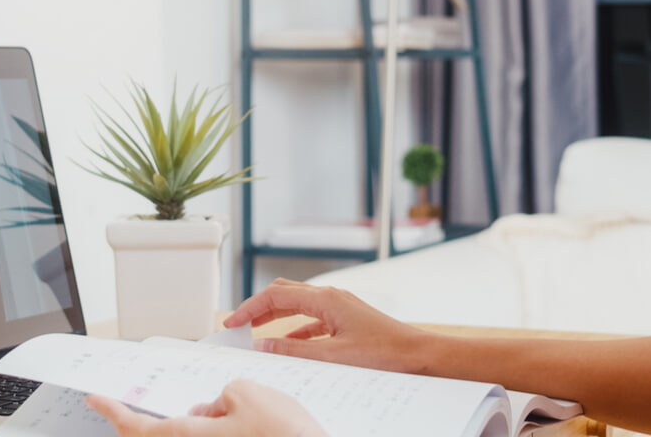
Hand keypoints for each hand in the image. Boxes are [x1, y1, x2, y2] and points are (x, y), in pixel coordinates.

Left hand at [86, 379, 325, 436]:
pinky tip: (252, 423)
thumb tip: (218, 407)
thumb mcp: (250, 393)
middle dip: (175, 415)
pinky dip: (224, 429)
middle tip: (194, 404)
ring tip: (245, 415)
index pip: (136, 427)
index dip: (112, 411)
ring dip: (207, 423)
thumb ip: (223, 393)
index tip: (95, 400)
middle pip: (165, 434)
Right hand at [224, 279, 430, 373]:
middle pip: (284, 294)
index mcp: (326, 299)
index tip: (232, 322)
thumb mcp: (333, 355)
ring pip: (297, 305)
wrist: (418, 354)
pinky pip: (312, 320)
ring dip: (275, 317)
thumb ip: (295, 350)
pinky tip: (287, 343)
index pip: (276, 295)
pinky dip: (294, 329)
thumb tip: (263, 346)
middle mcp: (331, 297)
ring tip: (255, 333)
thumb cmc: (384, 352)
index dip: (250, 308)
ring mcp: (339, 307)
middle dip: (259, 307)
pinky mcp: (346, 319)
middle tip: (238, 324)